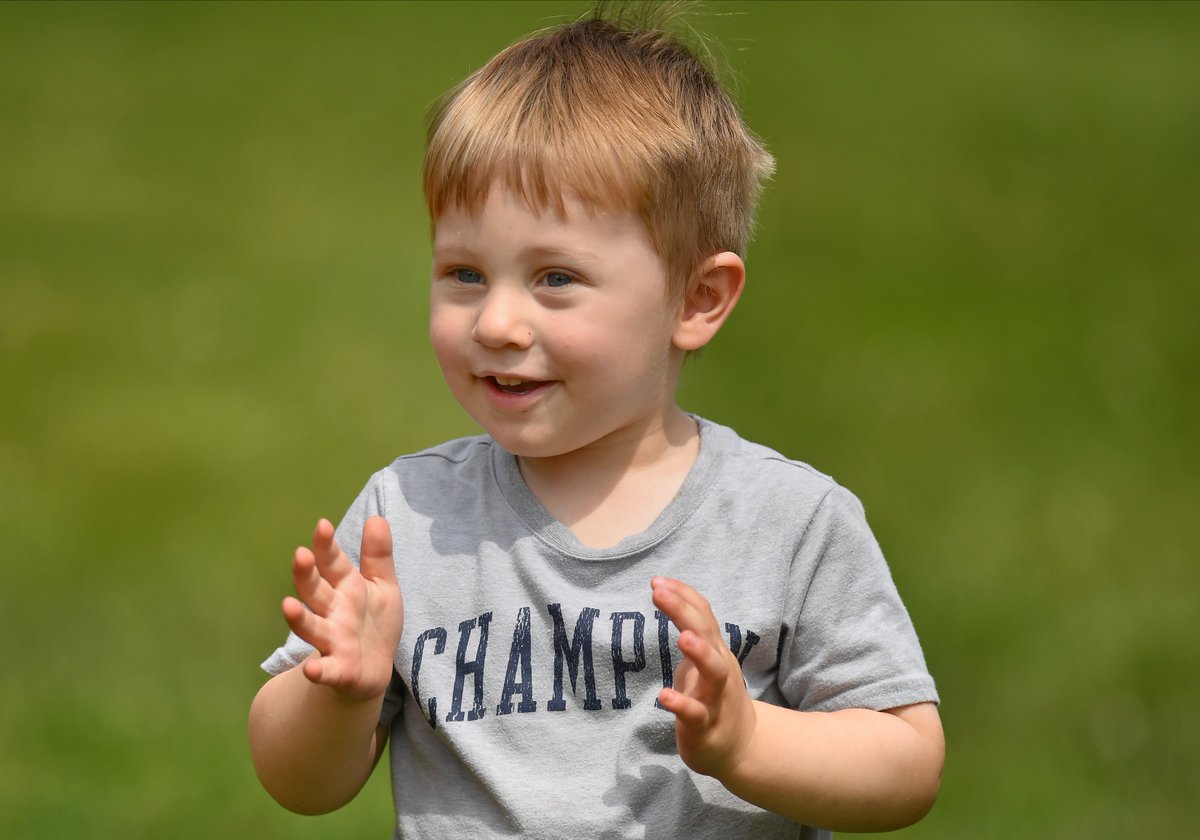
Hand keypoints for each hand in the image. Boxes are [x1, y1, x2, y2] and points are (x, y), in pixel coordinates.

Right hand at [282, 516, 402, 701]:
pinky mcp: (339, 669)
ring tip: (288, 605)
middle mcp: (333, 611)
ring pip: (312, 627)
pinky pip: (327, 670)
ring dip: (299, 618)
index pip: (333, 563)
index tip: (323, 525)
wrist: (374, 669)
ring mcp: (333, 640)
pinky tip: (311, 670)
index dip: (326, 546)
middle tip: (300, 556)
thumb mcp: (383, 584)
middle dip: (306, 575)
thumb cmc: (373, 621)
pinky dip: (320, 671)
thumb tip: (376, 517)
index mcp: (345, 587)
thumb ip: (378, 555)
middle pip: (314, 591)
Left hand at [651, 577, 756, 779]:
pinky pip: (696, 714)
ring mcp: (715, 698)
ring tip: (683, 637)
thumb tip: (669, 597)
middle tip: (659, 592)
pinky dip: (681, 704)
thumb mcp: (703, 660)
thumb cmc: (714, 697)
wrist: (741, 748)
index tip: (657, 580)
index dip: (682, 595)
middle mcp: (719, 669)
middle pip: (707, 633)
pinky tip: (664, 696)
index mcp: (715, 650)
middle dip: (684, 610)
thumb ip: (692, 632)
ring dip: (700, 653)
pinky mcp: (706, 726)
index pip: (702, 614)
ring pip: (714, 672)